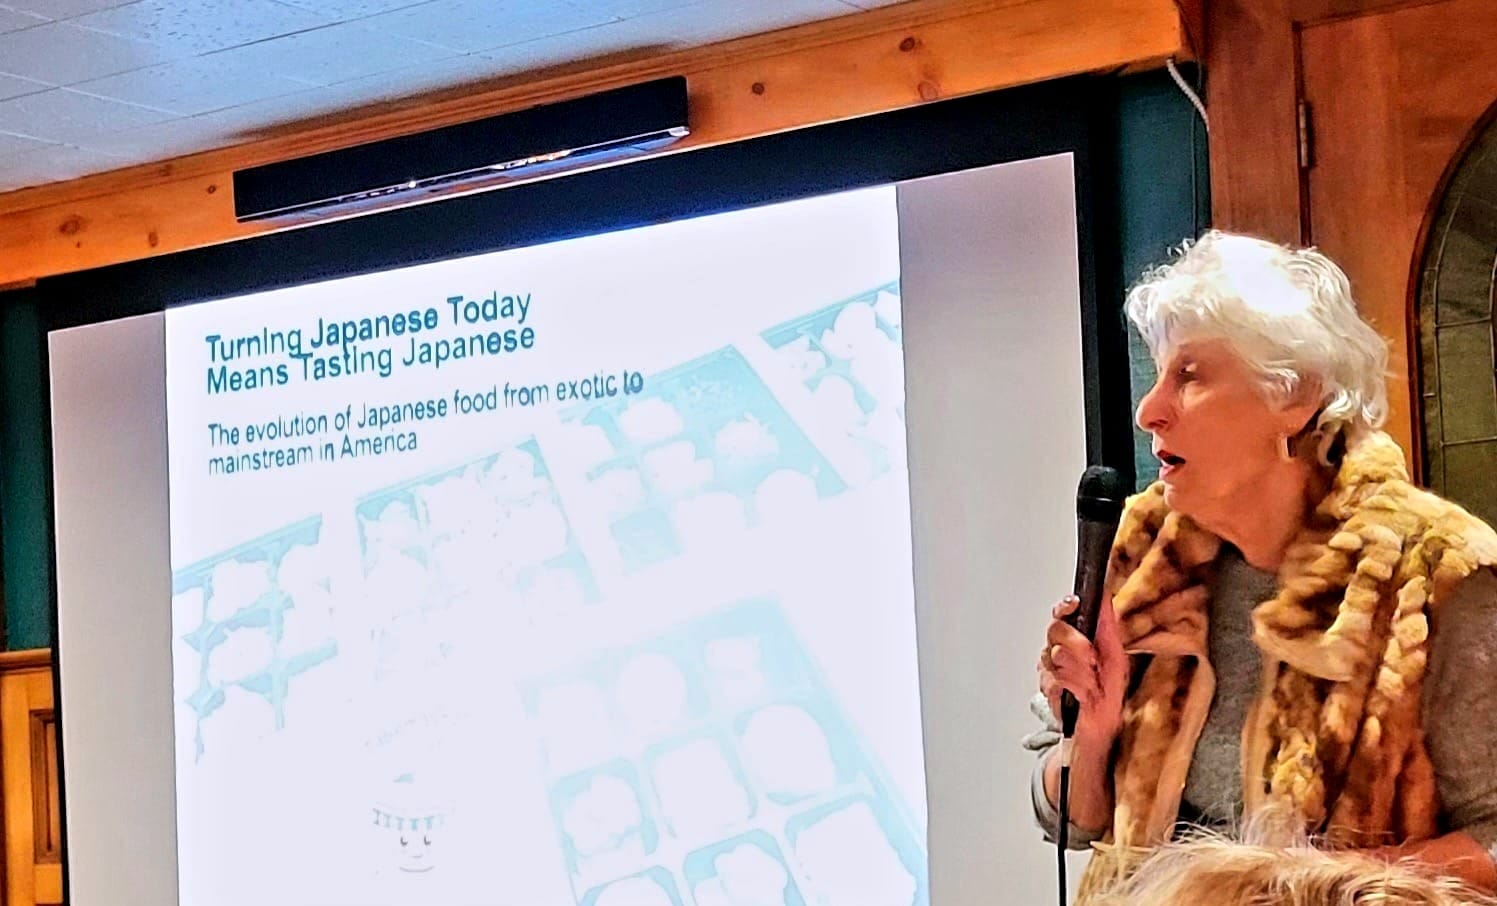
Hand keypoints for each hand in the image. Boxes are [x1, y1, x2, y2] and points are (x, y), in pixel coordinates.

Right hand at [1037, 593, 1127, 745]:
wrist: (1098, 732)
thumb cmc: (1107, 699)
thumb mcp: (1116, 660)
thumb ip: (1109, 629)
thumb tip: (1105, 599)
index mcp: (1076, 640)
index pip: (1062, 613)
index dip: (1065, 605)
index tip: (1074, 604)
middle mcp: (1059, 651)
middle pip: (1055, 629)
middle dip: (1077, 643)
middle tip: (1092, 659)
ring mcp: (1050, 669)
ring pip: (1056, 654)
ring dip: (1080, 671)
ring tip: (1091, 683)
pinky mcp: (1047, 688)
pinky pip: (1056, 677)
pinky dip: (1075, 686)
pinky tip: (1082, 694)